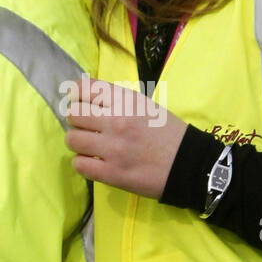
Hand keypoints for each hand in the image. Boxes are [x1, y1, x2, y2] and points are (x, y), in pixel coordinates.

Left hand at [64, 77, 186, 198]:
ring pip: (72, 140)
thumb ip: (115, 99)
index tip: (81, 103)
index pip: (83, 88)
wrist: (189, 164)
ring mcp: (113, 148)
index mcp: (125, 101)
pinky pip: (79, 165)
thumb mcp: (143, 105)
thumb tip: (83, 96)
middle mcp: (116, 121)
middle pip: (73, 114)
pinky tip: (93, 163)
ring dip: (78, 143)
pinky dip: (82, 164)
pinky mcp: (112, 173)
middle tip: (87, 128)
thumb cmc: (167, 132)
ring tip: (89, 147)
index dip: (77, 96)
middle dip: (77, 120)